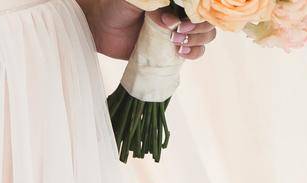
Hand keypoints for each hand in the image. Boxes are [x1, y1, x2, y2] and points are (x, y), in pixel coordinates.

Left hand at [89, 1, 216, 60]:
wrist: (99, 29)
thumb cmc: (116, 8)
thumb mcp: (137, 0)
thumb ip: (155, 3)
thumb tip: (172, 18)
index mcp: (175, 2)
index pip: (200, 6)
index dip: (199, 13)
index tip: (183, 20)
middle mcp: (180, 15)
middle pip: (206, 20)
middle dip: (199, 28)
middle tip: (178, 33)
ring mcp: (176, 33)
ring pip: (204, 36)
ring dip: (198, 40)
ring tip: (176, 45)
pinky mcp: (169, 51)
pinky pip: (192, 52)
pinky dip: (193, 53)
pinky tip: (181, 54)